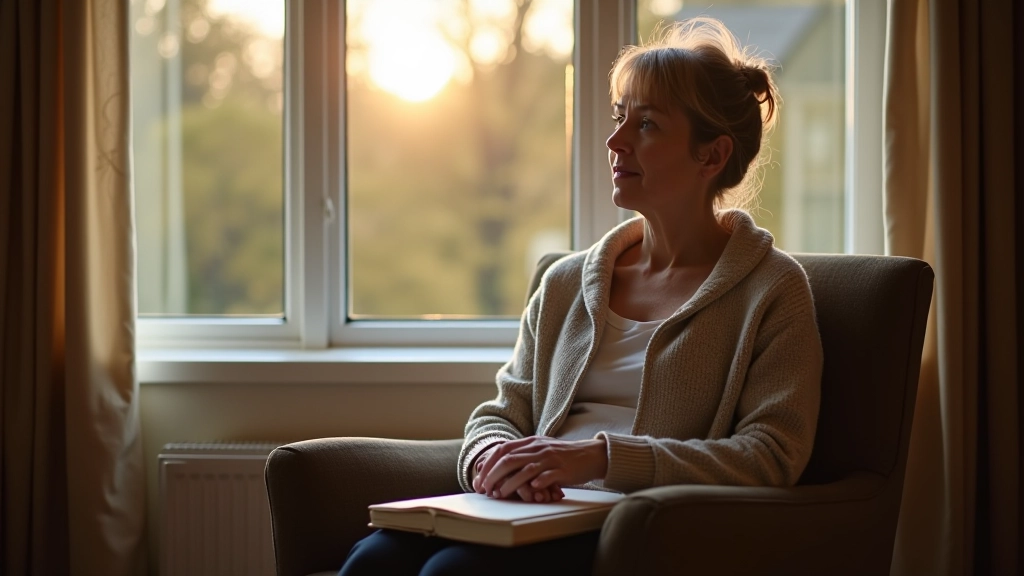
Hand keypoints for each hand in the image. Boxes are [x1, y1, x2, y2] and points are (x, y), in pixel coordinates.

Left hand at [474, 436, 607, 499]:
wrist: (591, 454)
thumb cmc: (563, 456)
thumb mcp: (541, 449)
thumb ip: (523, 454)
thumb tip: (499, 465)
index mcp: (531, 442)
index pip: (502, 449)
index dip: (488, 464)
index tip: (479, 478)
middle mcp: (538, 448)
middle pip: (509, 459)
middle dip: (492, 475)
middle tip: (484, 489)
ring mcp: (551, 459)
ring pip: (525, 469)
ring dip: (509, 483)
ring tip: (499, 494)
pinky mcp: (563, 470)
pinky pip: (547, 476)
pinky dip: (537, 483)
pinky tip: (530, 490)